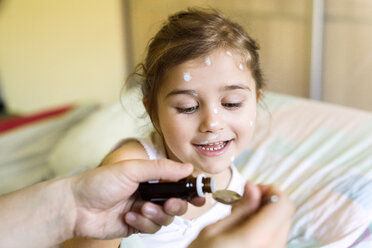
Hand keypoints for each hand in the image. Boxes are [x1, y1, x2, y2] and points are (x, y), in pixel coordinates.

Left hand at [69, 159, 196, 238]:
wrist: (76, 205)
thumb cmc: (100, 182)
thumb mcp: (132, 170)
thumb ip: (161, 169)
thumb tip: (187, 168)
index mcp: (150, 177)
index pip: (177, 182)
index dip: (190, 188)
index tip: (200, 193)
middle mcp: (149, 193)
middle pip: (176, 203)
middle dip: (176, 205)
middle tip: (170, 204)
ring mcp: (143, 210)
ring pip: (165, 218)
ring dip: (156, 215)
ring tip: (141, 209)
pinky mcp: (136, 225)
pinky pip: (151, 228)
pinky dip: (143, 223)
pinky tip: (129, 216)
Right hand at [189, 182, 294, 247]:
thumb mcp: (212, 231)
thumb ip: (240, 209)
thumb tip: (254, 189)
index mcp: (257, 239)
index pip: (283, 204)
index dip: (270, 190)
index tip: (253, 189)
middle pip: (285, 214)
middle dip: (268, 202)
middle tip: (245, 200)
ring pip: (282, 227)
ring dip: (267, 216)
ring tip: (242, 218)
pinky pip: (276, 240)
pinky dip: (265, 229)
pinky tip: (246, 232)